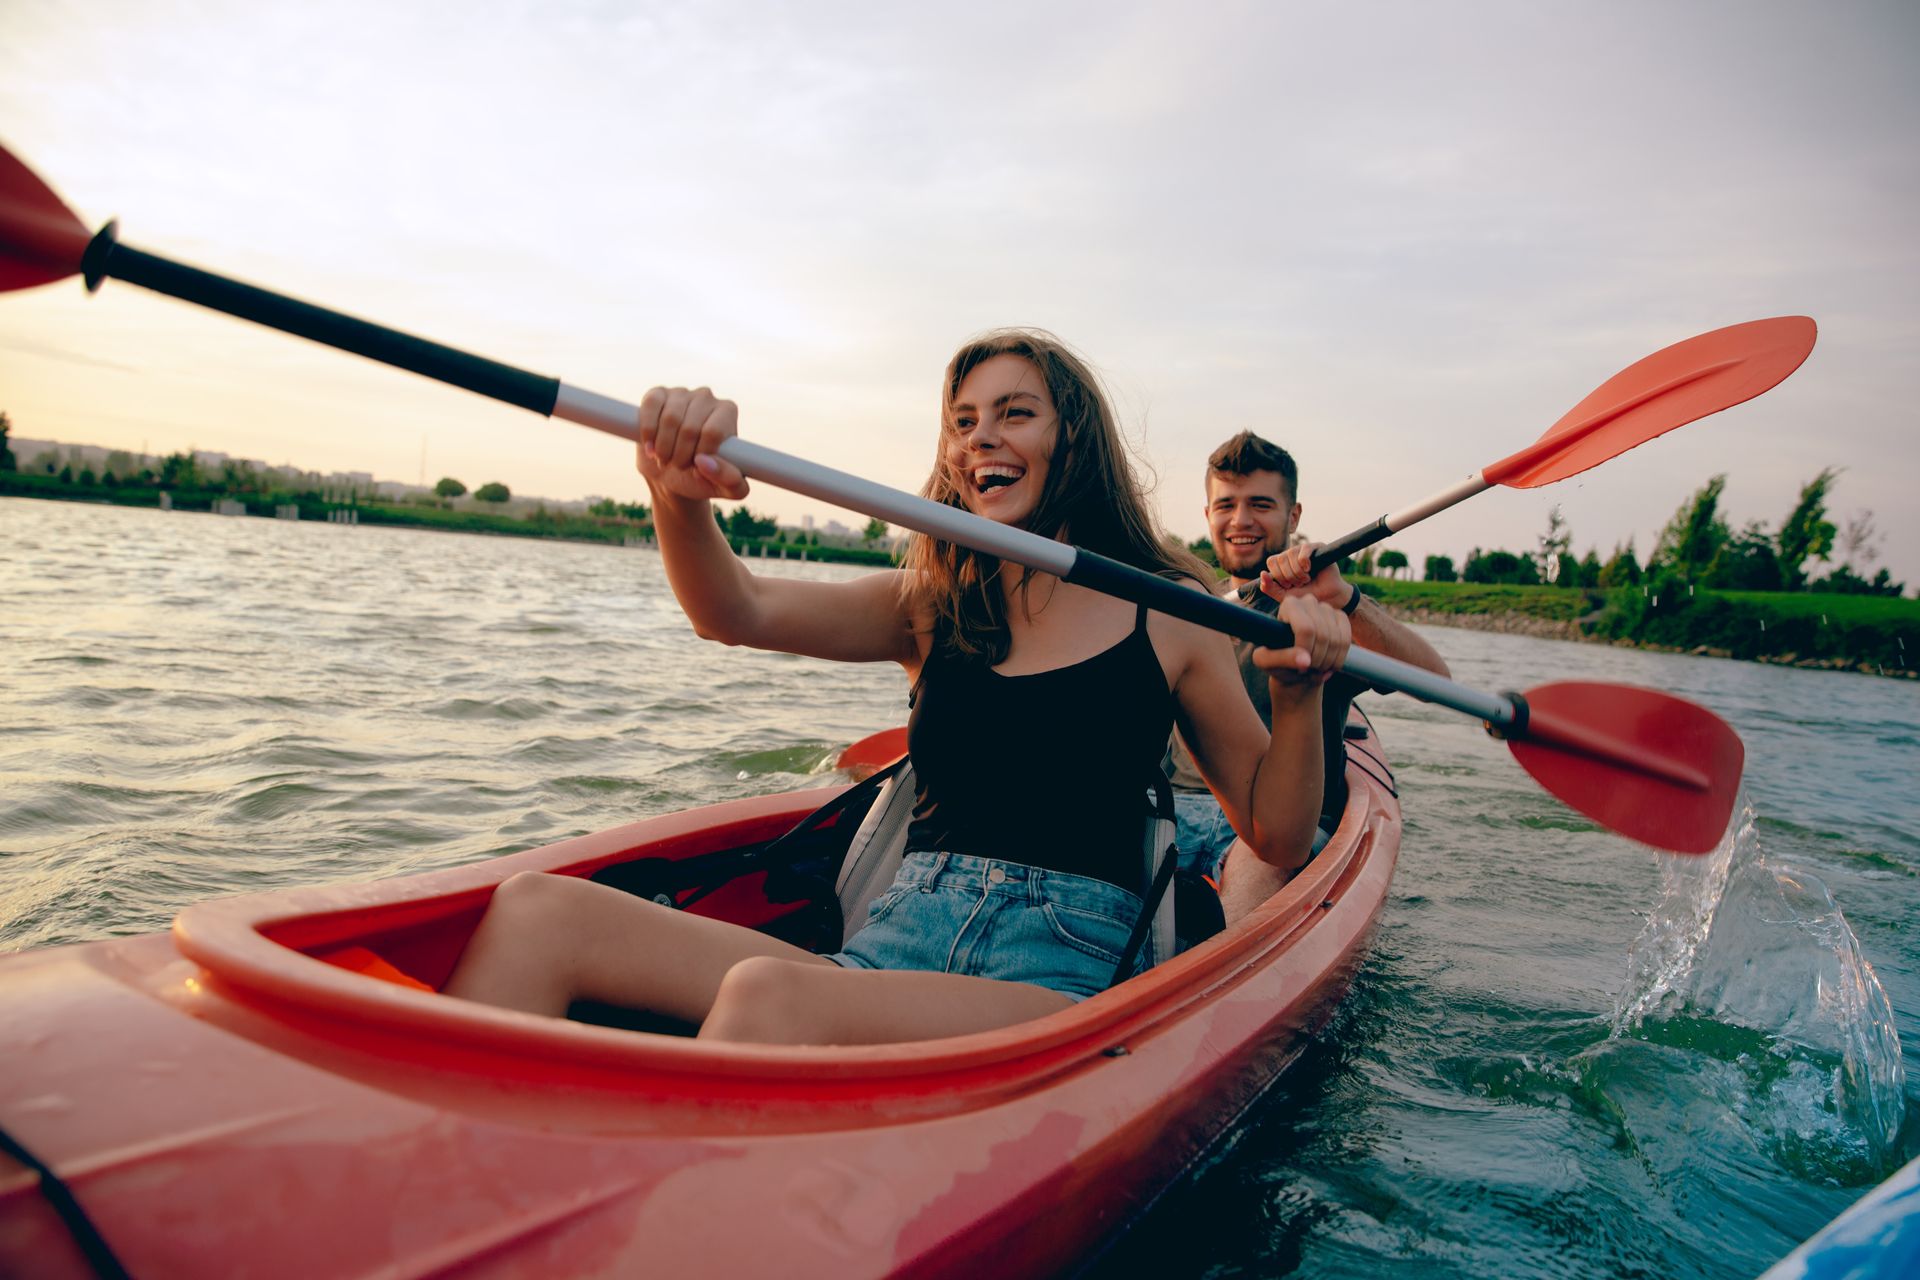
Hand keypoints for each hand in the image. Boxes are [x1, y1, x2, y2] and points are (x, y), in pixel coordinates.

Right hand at [636, 386, 749, 502]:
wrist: (672, 473)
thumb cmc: (704, 478)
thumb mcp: (727, 489)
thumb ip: (731, 481)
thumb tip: (705, 461)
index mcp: (727, 412)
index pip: (713, 432)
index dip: (700, 456)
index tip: (696, 469)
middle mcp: (706, 397)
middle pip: (690, 428)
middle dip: (680, 456)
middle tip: (678, 466)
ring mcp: (681, 393)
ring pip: (670, 419)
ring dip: (663, 448)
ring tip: (665, 459)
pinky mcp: (657, 394)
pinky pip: (650, 405)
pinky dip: (648, 432)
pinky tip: (650, 447)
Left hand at [1249, 593, 1349, 690]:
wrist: (1293, 664)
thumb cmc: (1275, 661)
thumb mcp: (1268, 662)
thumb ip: (1282, 659)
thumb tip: (1306, 661)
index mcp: (1289, 605)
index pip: (1306, 629)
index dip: (1306, 651)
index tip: (1299, 667)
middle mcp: (1309, 601)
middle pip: (1323, 635)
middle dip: (1317, 660)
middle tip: (1307, 671)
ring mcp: (1327, 608)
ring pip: (1336, 639)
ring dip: (1328, 662)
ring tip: (1315, 670)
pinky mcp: (1340, 617)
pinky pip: (1346, 640)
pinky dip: (1339, 659)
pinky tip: (1328, 666)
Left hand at [1260, 541, 1351, 609]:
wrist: (1327, 597)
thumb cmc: (1306, 595)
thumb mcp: (1284, 595)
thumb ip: (1270, 588)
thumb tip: (1262, 573)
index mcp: (1282, 564)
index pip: (1271, 561)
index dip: (1278, 575)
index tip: (1289, 586)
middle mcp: (1291, 554)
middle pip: (1280, 558)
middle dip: (1288, 576)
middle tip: (1299, 583)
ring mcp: (1303, 550)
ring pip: (1290, 554)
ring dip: (1297, 572)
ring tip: (1306, 579)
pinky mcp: (1316, 547)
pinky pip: (1304, 549)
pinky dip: (1304, 562)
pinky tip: (1309, 569)